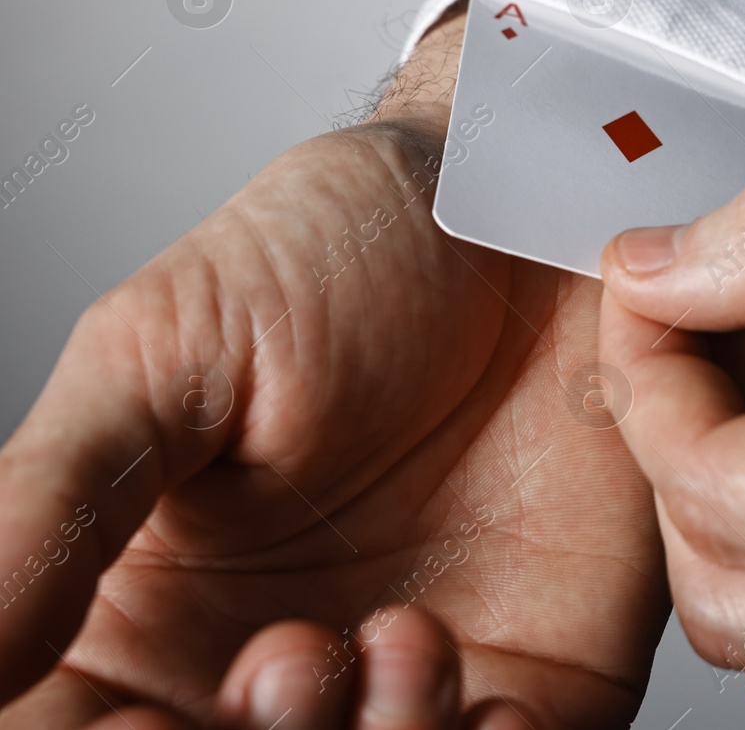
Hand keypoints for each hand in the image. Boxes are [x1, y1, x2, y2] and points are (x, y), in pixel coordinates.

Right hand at [0, 11, 669, 728]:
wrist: (524, 211)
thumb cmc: (339, 251)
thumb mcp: (163, 354)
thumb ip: (56, 506)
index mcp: (154, 614)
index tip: (139, 727)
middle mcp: (281, 671)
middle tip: (287, 662)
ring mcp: (416, 682)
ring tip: (392, 636)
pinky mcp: (544, 674)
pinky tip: (464, 667)